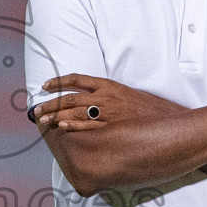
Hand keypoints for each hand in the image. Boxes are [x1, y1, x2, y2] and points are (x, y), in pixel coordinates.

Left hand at [30, 74, 185, 131]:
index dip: (59, 81)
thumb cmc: (149, 110)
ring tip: (43, 121)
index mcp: (109, 85)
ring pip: (76, 112)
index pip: (77, 78)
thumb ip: (109, 96)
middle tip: (37, 110)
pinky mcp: (113, 126)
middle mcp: (106, 96)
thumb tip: (93, 101)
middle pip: (71, 97)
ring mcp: (109, 112)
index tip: (46, 85)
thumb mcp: (128, 95)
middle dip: (51, 103)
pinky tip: (61, 127)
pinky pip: (89, 126)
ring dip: (56, 116)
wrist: (170, 120)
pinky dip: (74, 126)